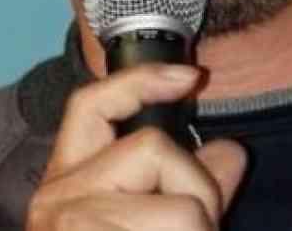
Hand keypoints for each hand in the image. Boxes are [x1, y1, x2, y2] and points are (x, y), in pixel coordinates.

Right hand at [26, 63, 246, 229]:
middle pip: (156, 151)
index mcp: (66, 187)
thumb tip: (231, 152)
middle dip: (195, 192)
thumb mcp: (147, 229)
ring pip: (184, 207)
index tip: (190, 75)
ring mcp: (75, 228)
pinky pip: (185, 229)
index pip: (90, 105)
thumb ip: (186, 190)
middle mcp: (59, 202)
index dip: (141, 80)